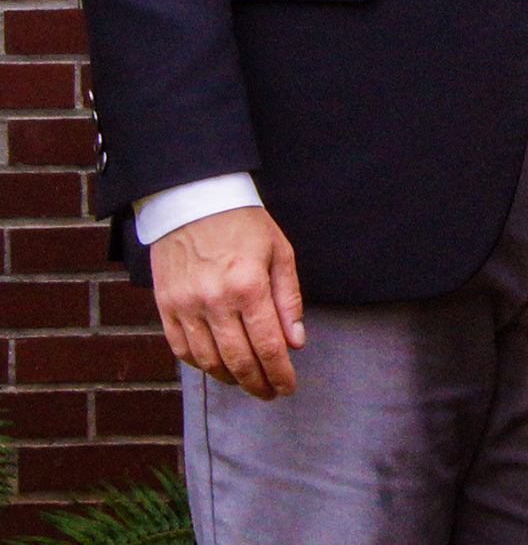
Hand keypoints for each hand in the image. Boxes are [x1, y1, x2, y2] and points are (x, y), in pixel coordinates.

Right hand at [151, 205, 304, 399]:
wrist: (193, 200)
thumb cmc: (244, 225)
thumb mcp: (279, 253)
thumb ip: (288, 300)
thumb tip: (295, 344)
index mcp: (248, 286)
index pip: (267, 346)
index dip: (279, 373)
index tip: (288, 387)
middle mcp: (214, 301)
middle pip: (238, 360)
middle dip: (257, 383)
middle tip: (270, 393)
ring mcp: (185, 306)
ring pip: (207, 361)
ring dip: (230, 379)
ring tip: (248, 382)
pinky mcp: (165, 306)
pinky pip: (181, 349)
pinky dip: (200, 364)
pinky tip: (217, 367)